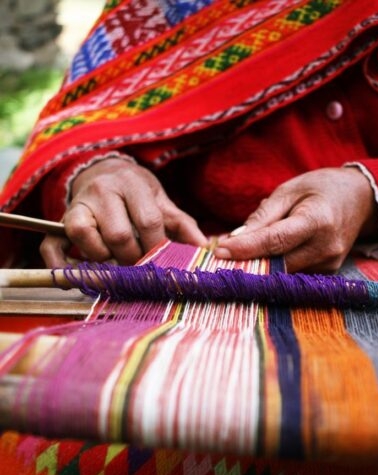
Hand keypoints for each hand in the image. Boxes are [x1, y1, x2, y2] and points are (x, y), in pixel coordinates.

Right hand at [40, 157, 206, 266]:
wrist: (104, 171)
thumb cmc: (138, 193)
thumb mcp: (162, 202)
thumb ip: (183, 224)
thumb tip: (205, 250)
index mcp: (132, 185)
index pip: (148, 220)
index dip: (158, 247)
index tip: (165, 263)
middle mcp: (102, 192)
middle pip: (118, 234)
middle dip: (133, 259)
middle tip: (142, 269)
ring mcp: (78, 205)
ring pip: (85, 237)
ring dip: (103, 261)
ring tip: (117, 266)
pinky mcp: (60, 221)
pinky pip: (52, 245)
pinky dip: (61, 266)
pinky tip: (76, 279)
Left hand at [214, 167, 377, 271]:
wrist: (360, 199)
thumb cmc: (322, 188)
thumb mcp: (290, 189)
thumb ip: (264, 215)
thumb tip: (236, 238)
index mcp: (317, 221)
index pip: (275, 241)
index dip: (246, 249)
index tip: (219, 252)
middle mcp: (326, 247)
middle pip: (277, 263)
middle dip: (247, 261)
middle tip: (220, 256)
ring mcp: (330, 263)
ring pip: (284, 272)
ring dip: (260, 265)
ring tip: (241, 252)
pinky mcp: (329, 272)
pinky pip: (294, 273)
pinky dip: (276, 266)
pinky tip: (265, 256)